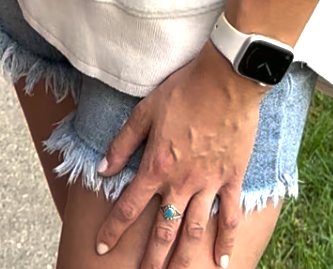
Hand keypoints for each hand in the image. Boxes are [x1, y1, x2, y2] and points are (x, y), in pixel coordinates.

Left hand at [95, 44, 264, 268]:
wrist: (225, 82)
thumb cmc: (182, 91)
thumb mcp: (144, 112)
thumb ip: (123, 143)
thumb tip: (103, 170)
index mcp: (156, 166)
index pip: (128, 206)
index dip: (113, 230)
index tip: (101, 249)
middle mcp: (181, 182)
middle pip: (162, 229)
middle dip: (150, 258)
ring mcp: (208, 183)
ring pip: (193, 230)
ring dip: (184, 258)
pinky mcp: (231, 179)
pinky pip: (228, 217)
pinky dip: (225, 241)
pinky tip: (222, 261)